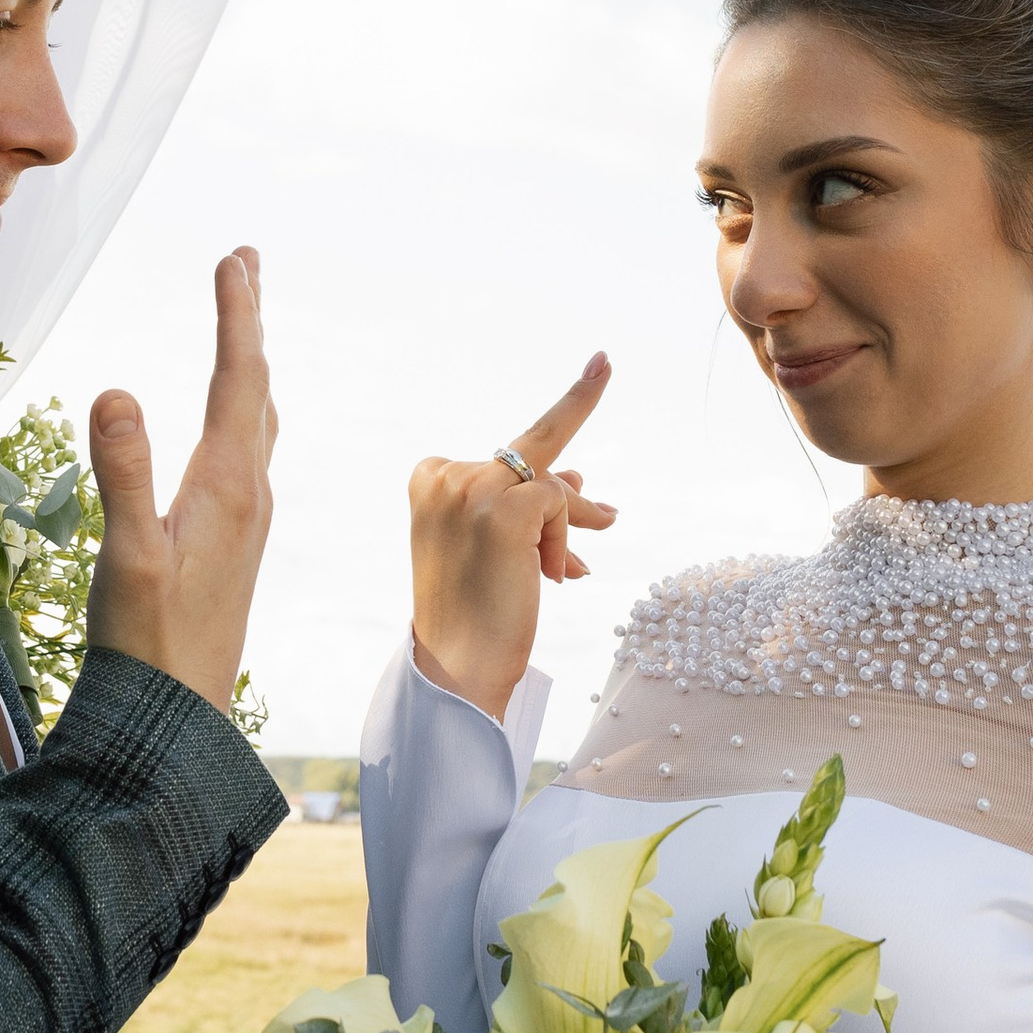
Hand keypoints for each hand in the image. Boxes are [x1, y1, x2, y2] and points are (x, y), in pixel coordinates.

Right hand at [85, 250, 275, 715]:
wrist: (178, 718)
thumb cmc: (148, 643)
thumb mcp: (126, 555)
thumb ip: (122, 471)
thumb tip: (117, 388)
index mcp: (228, 487)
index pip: (236, 379)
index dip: (236, 315)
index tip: (234, 259)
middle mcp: (249, 495)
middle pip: (255, 389)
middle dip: (247, 323)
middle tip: (244, 264)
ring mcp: (247, 520)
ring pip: (256, 421)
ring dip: (248, 364)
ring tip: (241, 323)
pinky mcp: (235, 543)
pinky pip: (248, 453)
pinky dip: (242, 410)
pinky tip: (233, 420)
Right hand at [407, 356, 615, 720]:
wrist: (457, 667)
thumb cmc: (476, 612)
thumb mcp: (498, 548)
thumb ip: (526, 504)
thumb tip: (574, 474)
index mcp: (429, 480)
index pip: (500, 454)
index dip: (556, 433)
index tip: (600, 366)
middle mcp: (445, 476)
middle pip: (530, 459)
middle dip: (572, 463)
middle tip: (603, 366)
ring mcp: (471, 490)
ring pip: (549, 484)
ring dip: (572, 523)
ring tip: (586, 547)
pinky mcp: (504, 511)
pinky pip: (560, 504)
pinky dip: (566, 538)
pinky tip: (555, 574)